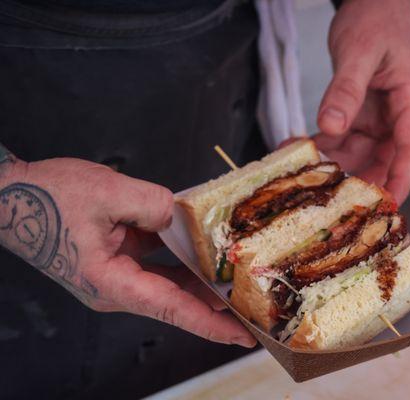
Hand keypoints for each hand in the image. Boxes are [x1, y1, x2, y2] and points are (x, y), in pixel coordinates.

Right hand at [0, 158, 255, 347]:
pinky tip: (203, 247)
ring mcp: (118, 275)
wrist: (11, 196)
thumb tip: (180, 215)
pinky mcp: (117, 260)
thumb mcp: (107, 192)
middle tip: (255, 305)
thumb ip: (153, 203)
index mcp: (112, 283)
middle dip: (216, 303)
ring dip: (202, 279)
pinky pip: (158, 263)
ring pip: (171, 282)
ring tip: (238, 277)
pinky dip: (181, 258)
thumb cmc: (46, 199)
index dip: (212, 324)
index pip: (174, 309)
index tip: (244, 336)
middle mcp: (117, 287)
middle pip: (178, 300)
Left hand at [316, 0, 409, 203]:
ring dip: (332, 166)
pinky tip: (295, 149)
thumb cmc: (376, 20)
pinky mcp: (356, 114)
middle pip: (383, 159)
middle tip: (332, 202)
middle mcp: (396, 115)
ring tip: (302, 175)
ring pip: (357, 153)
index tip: (389, 205)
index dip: (401, 179)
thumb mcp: (359, 53)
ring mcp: (376, 117)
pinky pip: (340, 138)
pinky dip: (320, 147)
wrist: (370, 3)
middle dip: (359, 181)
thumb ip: (346, 89)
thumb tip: (331, 126)